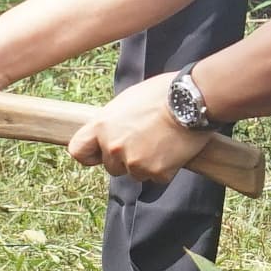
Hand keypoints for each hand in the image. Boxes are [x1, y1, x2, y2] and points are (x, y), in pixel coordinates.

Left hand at [67, 73, 214, 183]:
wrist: (192, 101)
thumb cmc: (161, 94)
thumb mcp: (126, 101)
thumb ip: (112, 122)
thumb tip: (109, 133)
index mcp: (102, 126)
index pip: (78, 151)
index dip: (90, 154)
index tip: (99, 154)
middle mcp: (114, 147)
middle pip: (112, 167)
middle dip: (125, 159)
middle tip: (145, 141)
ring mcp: (135, 163)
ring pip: (135, 174)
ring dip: (146, 164)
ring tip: (162, 142)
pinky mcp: (157, 172)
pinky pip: (157, 177)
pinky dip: (166, 168)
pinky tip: (173, 149)